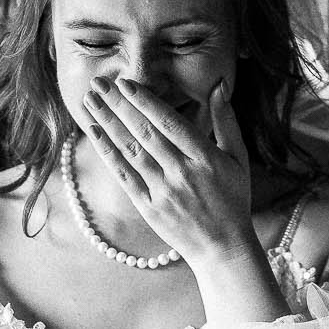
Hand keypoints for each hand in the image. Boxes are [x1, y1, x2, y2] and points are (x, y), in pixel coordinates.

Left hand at [82, 78, 256, 267]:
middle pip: (145, 133)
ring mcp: (163, 192)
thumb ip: (226, 120)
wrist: (223, 247)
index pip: (170, 123)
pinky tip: (94, 132)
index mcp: (206, 158)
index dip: (146, 102)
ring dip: (107, 123)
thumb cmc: (233, 198)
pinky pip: (124, 175)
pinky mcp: (148, 207)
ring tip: (90, 100)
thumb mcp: (238, 157)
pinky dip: (108, 153)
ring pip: (130, 151)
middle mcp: (183, 173)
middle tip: (99, 82)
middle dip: (119, 105)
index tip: (126, 82)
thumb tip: (219, 85)